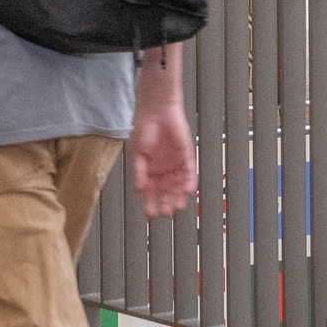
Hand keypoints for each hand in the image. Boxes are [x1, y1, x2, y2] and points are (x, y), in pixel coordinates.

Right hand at [126, 92, 199, 218]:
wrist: (158, 111)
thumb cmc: (144, 130)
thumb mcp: (137, 153)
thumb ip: (139, 172)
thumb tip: (138, 189)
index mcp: (148, 172)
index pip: (149, 193)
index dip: (149, 204)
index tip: (150, 215)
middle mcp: (162, 172)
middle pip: (164, 193)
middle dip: (165, 203)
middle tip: (165, 213)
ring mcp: (174, 166)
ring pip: (178, 186)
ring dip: (178, 197)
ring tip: (177, 206)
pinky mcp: (186, 158)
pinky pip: (189, 173)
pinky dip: (189, 182)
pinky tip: (187, 190)